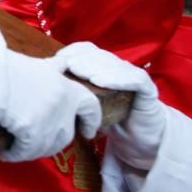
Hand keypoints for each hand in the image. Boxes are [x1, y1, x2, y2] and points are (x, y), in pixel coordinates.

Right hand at [0, 50, 101, 161]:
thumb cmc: (8, 66)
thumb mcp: (35, 64)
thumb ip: (51, 69)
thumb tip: (62, 64)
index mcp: (67, 87)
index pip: (90, 107)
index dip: (91, 121)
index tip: (88, 132)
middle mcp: (63, 107)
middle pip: (65, 135)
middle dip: (52, 142)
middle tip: (37, 141)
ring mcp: (48, 121)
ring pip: (46, 147)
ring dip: (32, 151)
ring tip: (17, 149)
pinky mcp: (31, 133)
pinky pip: (26, 152)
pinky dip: (16, 155)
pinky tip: (6, 153)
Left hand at [55, 42, 163, 169]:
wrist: (138, 140)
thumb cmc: (108, 120)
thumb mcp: (85, 105)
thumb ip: (71, 93)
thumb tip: (43, 86)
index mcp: (104, 68)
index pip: (87, 51)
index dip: (73, 52)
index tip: (57, 59)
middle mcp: (119, 68)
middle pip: (99, 56)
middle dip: (81, 58)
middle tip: (66, 64)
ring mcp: (134, 77)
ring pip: (115, 65)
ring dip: (96, 66)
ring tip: (79, 71)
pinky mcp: (148, 89)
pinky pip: (134, 79)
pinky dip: (117, 78)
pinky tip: (99, 82)